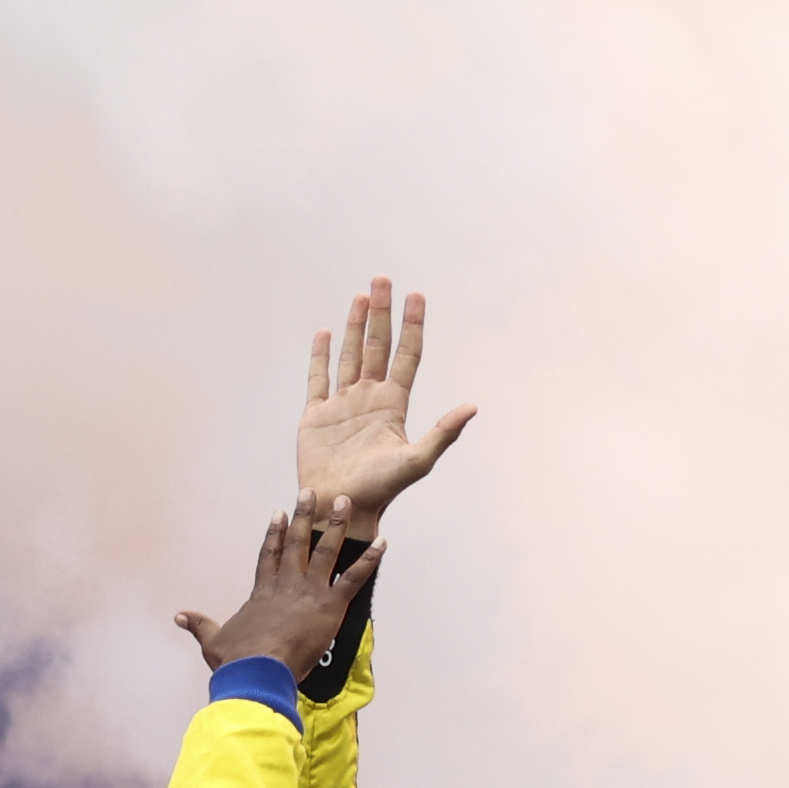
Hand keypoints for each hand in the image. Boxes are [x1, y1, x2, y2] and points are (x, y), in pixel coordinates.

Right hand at [173, 503, 381, 679]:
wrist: (257, 668)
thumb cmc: (236, 658)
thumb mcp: (212, 640)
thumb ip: (199, 625)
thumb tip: (178, 617)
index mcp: (262, 593)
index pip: (269, 556)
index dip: (274, 534)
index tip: (278, 514)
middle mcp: (286, 585)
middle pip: (296, 543)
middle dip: (304, 516)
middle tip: (310, 493)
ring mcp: (309, 592)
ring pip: (325, 551)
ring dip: (336, 525)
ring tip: (344, 502)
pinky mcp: (330, 606)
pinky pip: (353, 578)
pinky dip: (370, 561)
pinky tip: (383, 543)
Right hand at [290, 278, 474, 518]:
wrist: (341, 508)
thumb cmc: (381, 490)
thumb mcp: (416, 461)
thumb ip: (443, 433)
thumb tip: (473, 407)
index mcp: (394, 405)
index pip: (406, 355)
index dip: (412, 325)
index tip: (416, 295)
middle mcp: (369, 399)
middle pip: (378, 346)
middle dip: (382, 312)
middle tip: (383, 279)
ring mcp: (342, 405)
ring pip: (351, 355)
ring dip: (356, 325)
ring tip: (361, 295)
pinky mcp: (315, 415)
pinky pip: (318, 378)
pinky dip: (320, 355)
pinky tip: (324, 333)